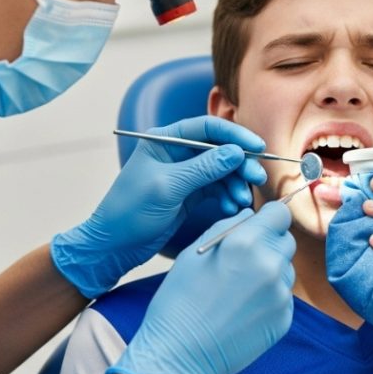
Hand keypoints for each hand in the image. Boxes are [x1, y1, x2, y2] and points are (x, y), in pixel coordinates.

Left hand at [51, 116, 267, 297]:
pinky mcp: (191, 193)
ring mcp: (186, 173)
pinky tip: (232, 208)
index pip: (207, 128)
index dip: (234, 134)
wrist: (115, 245)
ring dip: (236, 183)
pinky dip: (227, 197)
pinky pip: (217, 188)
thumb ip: (203, 169)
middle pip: (219, 149)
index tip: (257, 146)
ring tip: (243, 200)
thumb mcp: (168, 187)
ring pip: (222, 170)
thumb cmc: (130, 211)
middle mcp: (177, 152)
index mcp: (165, 140)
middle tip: (257, 178)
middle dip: (240, 163)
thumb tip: (236, 153)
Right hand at [106, 202, 295, 373]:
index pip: (280, 213)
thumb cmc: (179, 302)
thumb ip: (227, 227)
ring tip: (238, 290)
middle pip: (286, 241)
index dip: (268, 219)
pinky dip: (269, 298)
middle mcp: (270, 266)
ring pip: (286, 270)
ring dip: (270, 272)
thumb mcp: (194, 253)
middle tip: (242, 262)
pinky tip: (243, 310)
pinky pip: (284, 297)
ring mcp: (280, 295)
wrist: (180, 356)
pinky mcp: (284, 319)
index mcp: (246, 243)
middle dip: (269, 244)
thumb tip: (251, 217)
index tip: (259, 227)